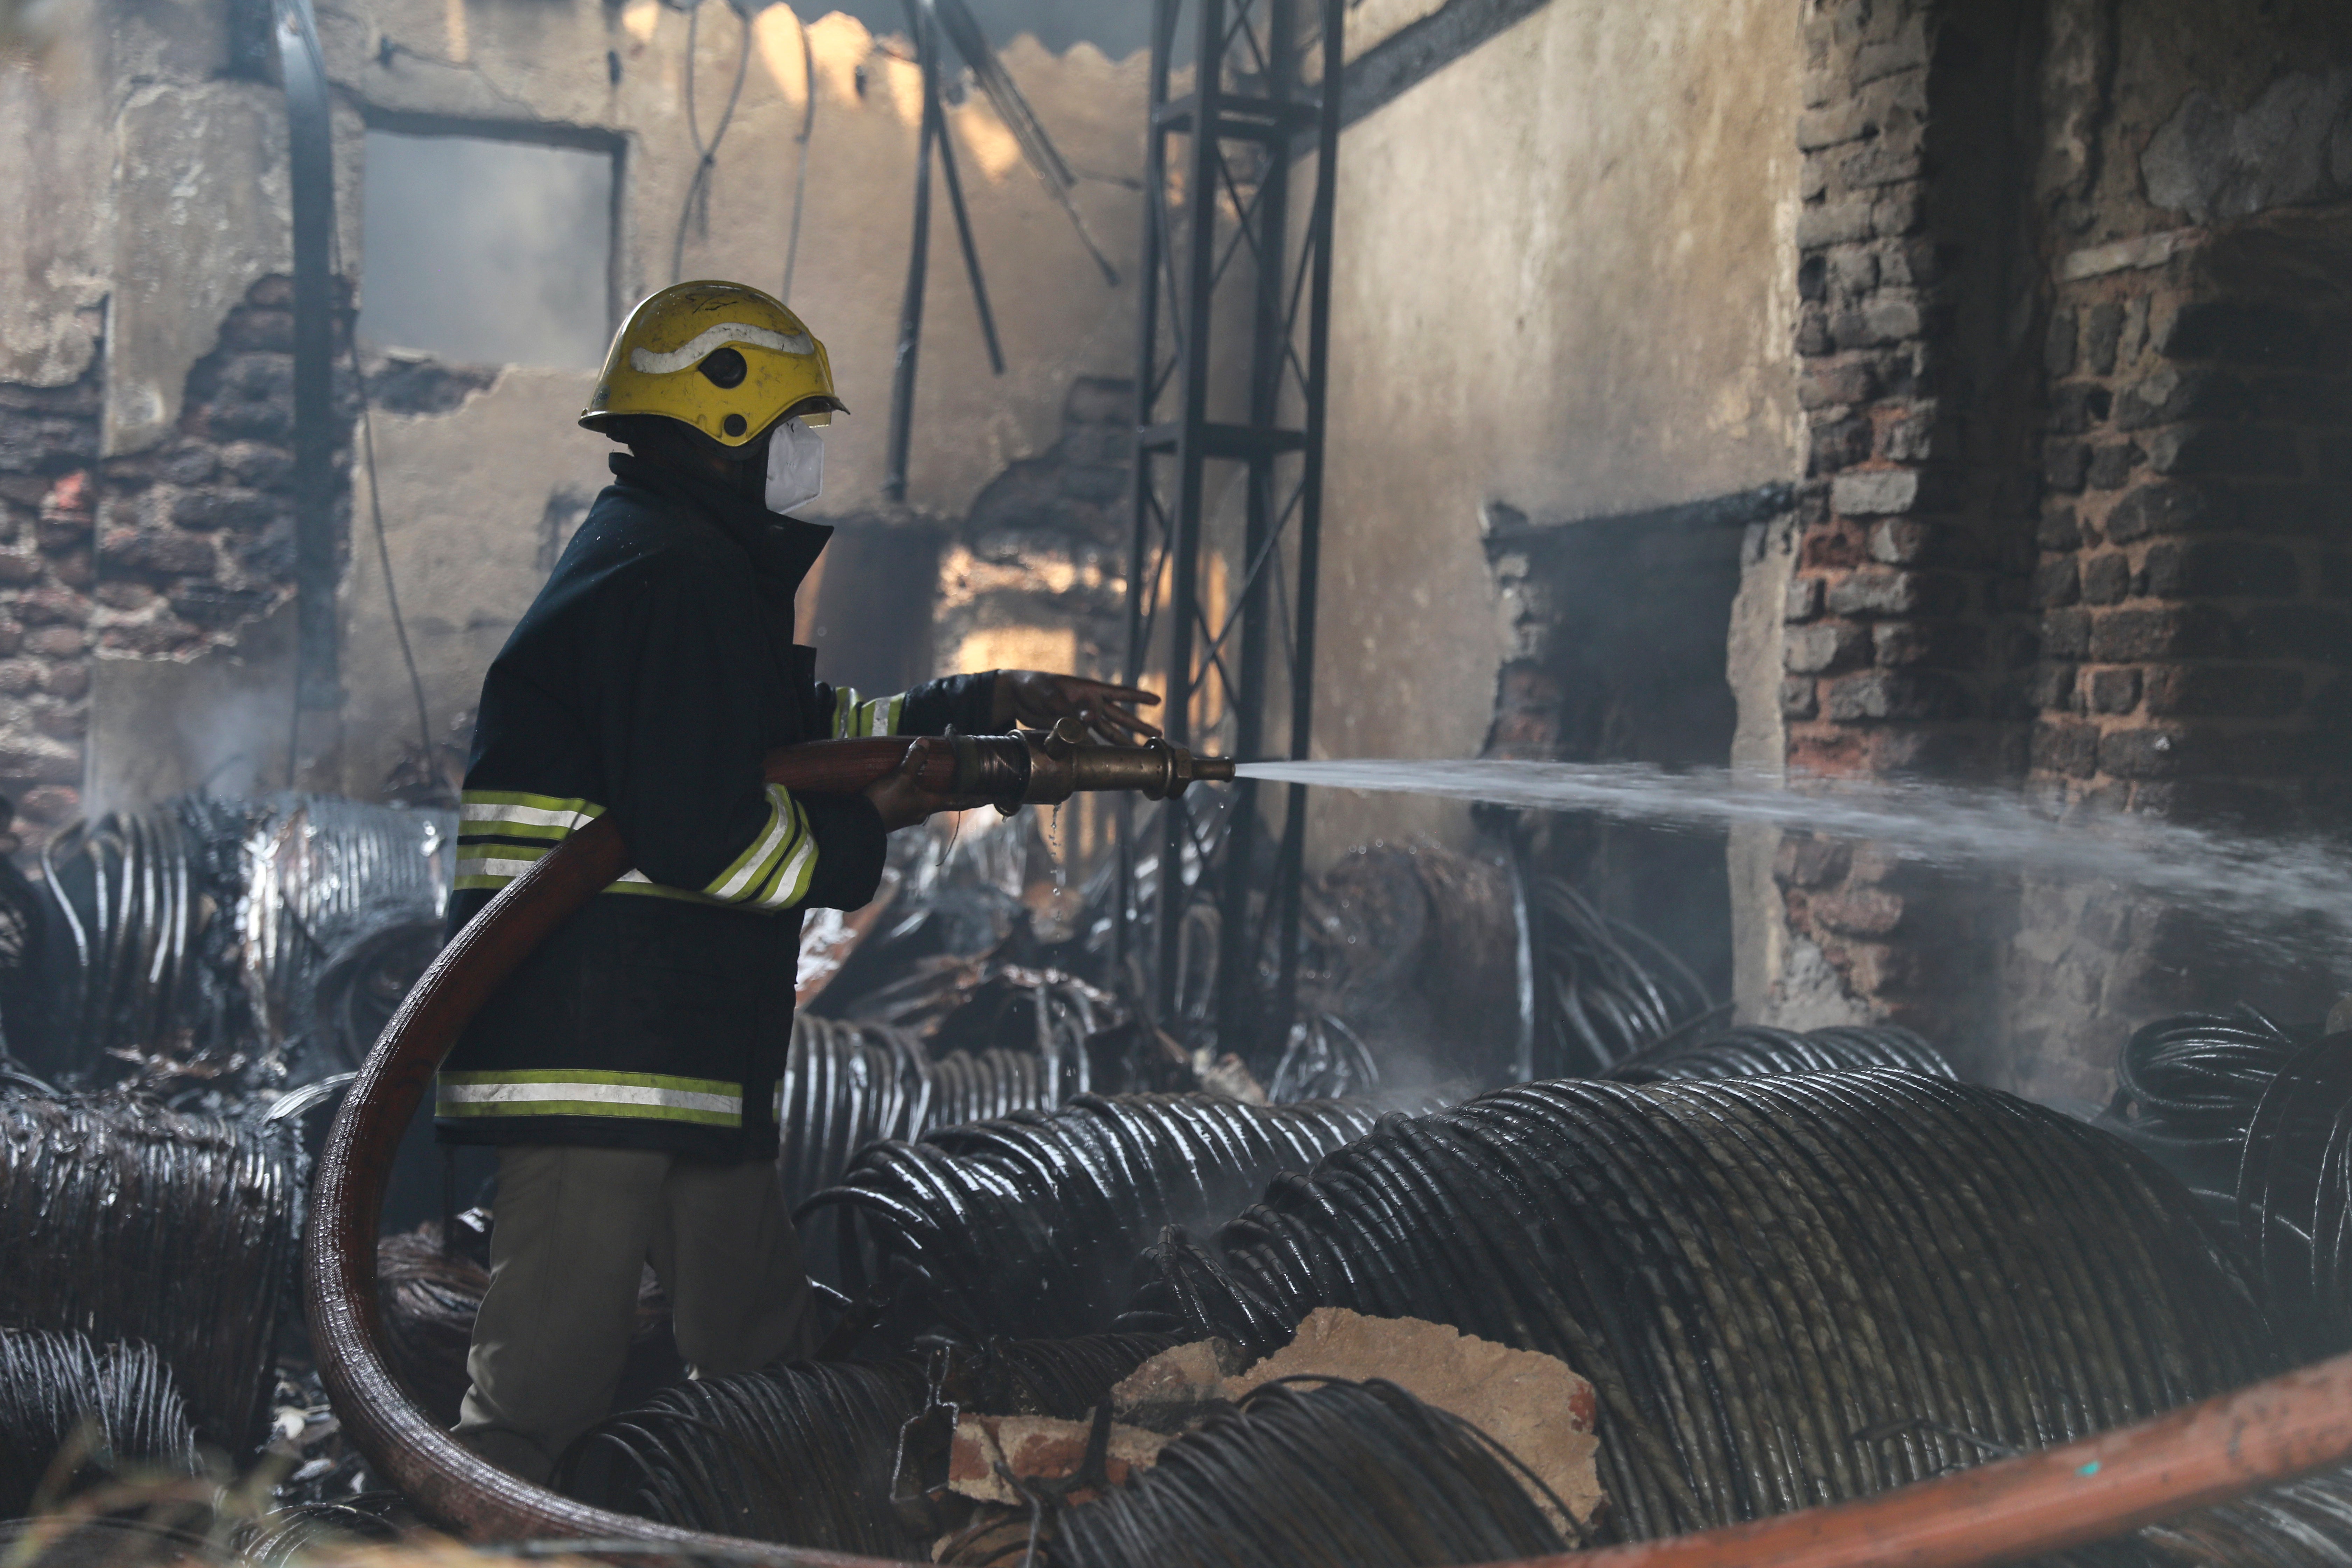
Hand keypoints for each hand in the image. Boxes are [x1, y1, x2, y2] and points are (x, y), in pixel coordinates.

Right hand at [862, 736, 971, 830]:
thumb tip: (925, 742)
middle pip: (944, 800)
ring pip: (926, 799)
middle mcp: (923, 811)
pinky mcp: (895, 814)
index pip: (961, 801)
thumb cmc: (884, 801)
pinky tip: (907, 784)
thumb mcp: (900, 777)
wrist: (859, 823)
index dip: (977, 798)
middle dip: (954, 791)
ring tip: (933, 777)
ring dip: (932, 790)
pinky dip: (915, 791)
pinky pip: (911, 799)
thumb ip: (913, 760)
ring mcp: (909, 814)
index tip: (993, 797)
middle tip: (963, 780)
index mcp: (930, 804)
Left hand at [991, 671, 1161, 741]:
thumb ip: (1072, 708)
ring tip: (1140, 748)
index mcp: (1090, 689)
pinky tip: (1109, 757)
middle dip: (1138, 725)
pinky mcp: (1071, 729)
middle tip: (1157, 734)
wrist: (1016, 695)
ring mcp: (1081, 718)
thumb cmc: (1035, 685)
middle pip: (1119, 716)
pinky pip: (1089, 741)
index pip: (1119, 693)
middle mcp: (1090, 704)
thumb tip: (1091, 720)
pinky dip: (1098, 749)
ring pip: (1108, 731)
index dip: (1139, 697)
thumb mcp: (1053, 694)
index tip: (1157, 700)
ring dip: (1123, 740)